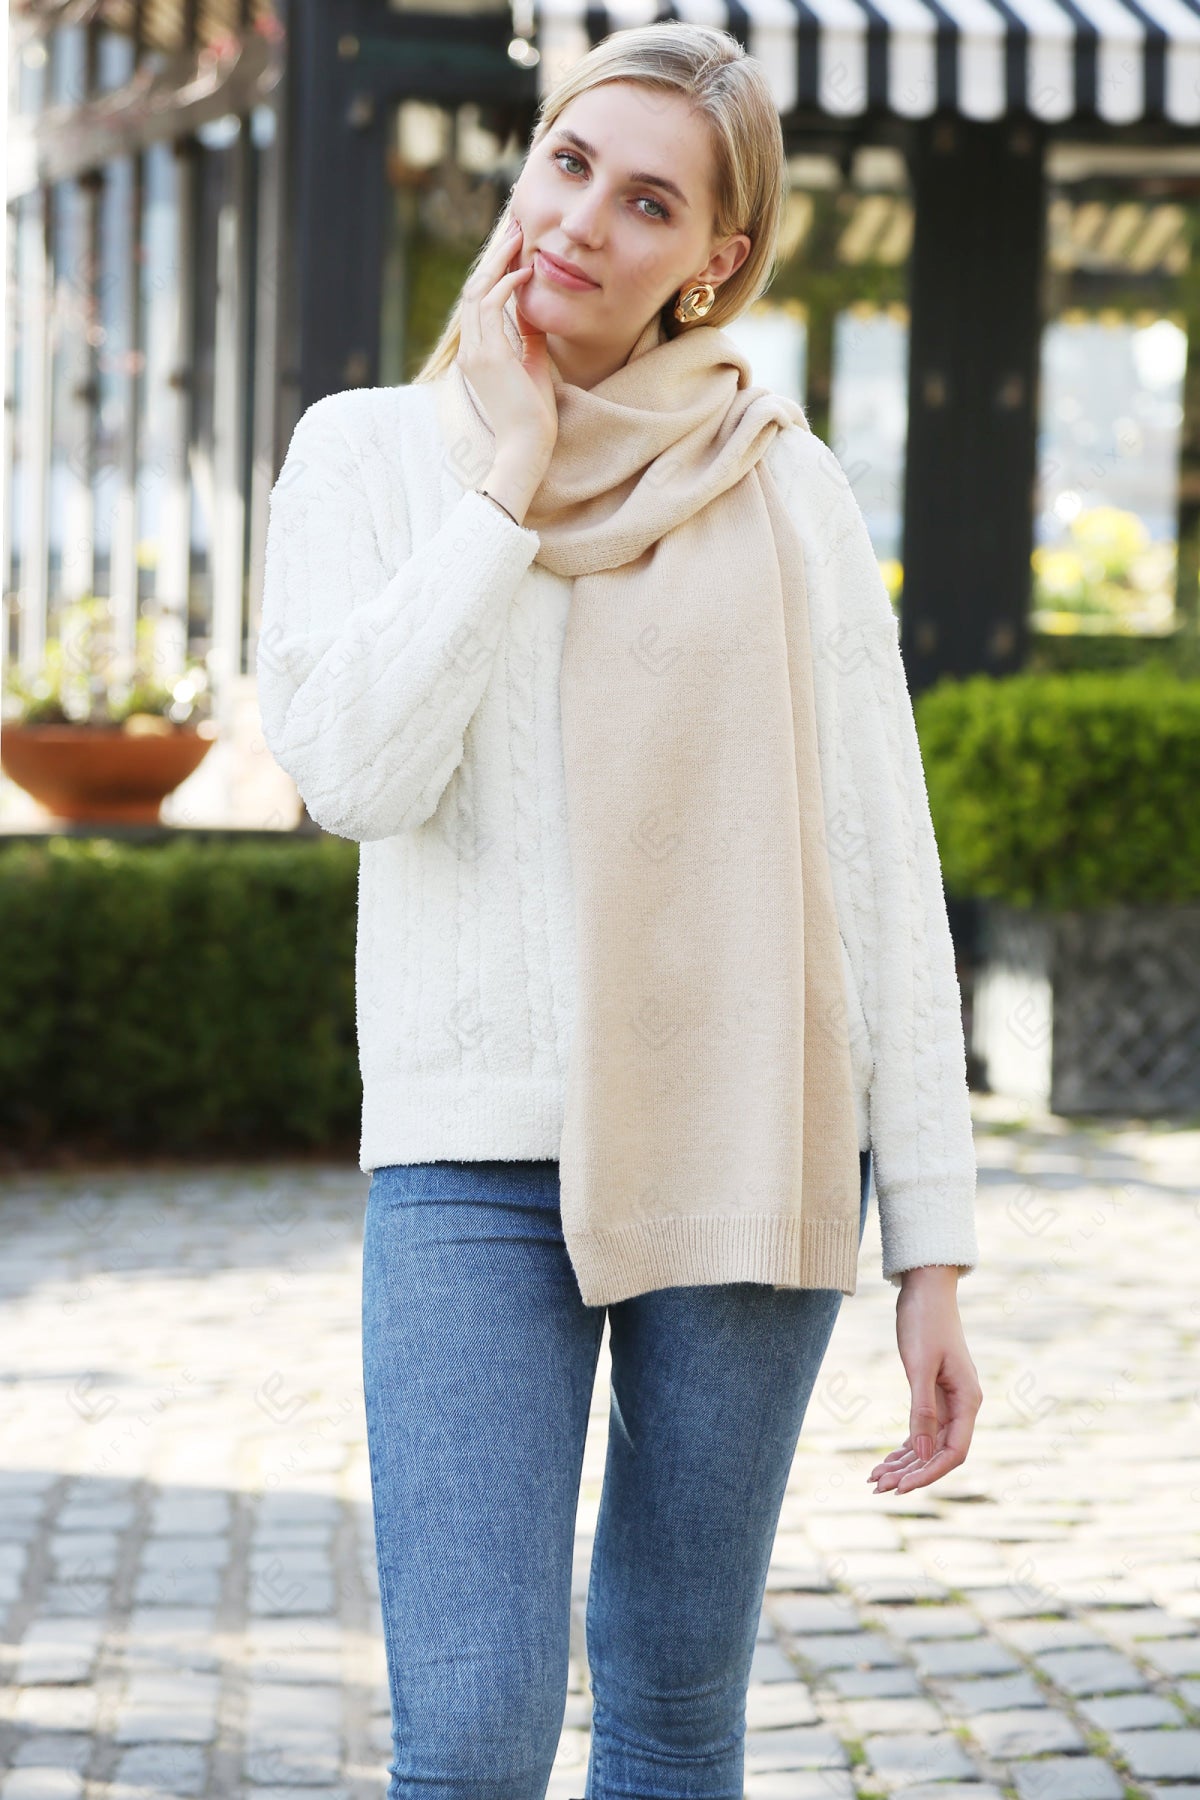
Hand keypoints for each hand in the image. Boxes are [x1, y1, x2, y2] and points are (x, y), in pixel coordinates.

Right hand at [457, 215, 558, 474]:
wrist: (527, 448)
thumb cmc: (533, 417)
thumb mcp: (532, 367)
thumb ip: (528, 339)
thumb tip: (534, 313)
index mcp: (478, 353)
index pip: (479, 301)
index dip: (493, 271)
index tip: (512, 247)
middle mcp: (471, 350)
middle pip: (474, 289)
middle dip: (494, 256)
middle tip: (512, 227)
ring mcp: (476, 353)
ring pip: (478, 292)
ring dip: (498, 262)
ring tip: (518, 237)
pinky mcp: (488, 357)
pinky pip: (491, 307)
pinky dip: (506, 286)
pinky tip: (525, 272)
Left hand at [867, 1268, 982, 1493]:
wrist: (926, 1288)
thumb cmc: (924, 1322)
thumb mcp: (919, 1366)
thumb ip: (922, 1409)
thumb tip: (922, 1451)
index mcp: (967, 1400)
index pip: (953, 1452)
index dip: (928, 1474)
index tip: (901, 1487)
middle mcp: (963, 1404)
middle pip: (939, 1452)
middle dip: (910, 1472)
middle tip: (877, 1486)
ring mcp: (950, 1399)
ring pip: (929, 1443)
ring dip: (904, 1462)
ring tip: (875, 1478)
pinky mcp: (935, 1391)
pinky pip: (923, 1427)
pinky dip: (905, 1444)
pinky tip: (887, 1458)